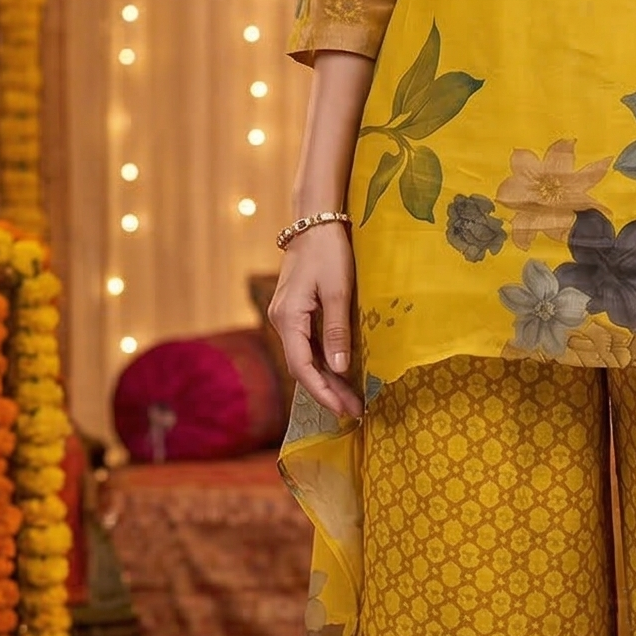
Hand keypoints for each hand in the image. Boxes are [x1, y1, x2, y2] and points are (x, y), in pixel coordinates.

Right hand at [267, 224, 362, 420]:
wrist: (314, 222)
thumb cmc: (328, 252)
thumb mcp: (338, 291)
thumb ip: (337, 330)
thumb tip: (341, 369)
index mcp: (288, 317)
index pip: (302, 366)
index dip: (322, 391)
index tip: (343, 410)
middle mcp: (281, 321)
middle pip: (302, 367)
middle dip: (327, 391)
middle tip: (354, 413)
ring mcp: (286, 317)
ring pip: (304, 358)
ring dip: (326, 380)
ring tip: (351, 401)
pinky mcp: (294, 313)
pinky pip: (306, 346)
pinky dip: (323, 363)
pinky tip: (340, 375)